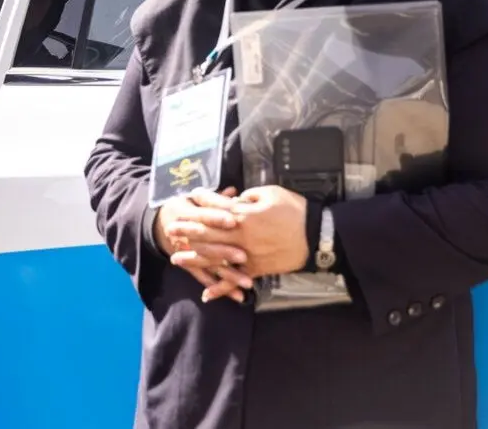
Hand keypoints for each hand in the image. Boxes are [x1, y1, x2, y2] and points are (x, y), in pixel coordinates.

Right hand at [158, 187, 251, 303]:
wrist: (162, 223)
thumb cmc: (186, 208)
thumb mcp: (195, 199)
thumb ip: (214, 198)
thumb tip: (234, 192)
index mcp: (186, 214)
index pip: (202, 215)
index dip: (216, 218)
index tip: (233, 221)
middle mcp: (186, 235)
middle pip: (206, 243)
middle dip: (225, 251)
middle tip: (244, 256)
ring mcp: (187, 252)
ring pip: (208, 264)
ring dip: (228, 274)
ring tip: (247, 282)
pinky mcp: (190, 265)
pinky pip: (205, 278)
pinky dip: (220, 288)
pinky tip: (237, 296)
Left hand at [167, 185, 308, 291]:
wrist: (317, 236)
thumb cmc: (295, 211)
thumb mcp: (271, 193)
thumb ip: (248, 196)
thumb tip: (234, 200)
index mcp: (243, 216)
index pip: (216, 207)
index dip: (202, 200)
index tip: (190, 195)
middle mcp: (240, 237)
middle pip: (208, 234)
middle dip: (187, 231)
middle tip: (170, 229)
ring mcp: (246, 256)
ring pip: (215, 258)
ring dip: (194, 259)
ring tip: (175, 259)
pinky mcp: (256, 269)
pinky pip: (235, 280)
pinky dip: (221, 289)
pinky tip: (206, 294)